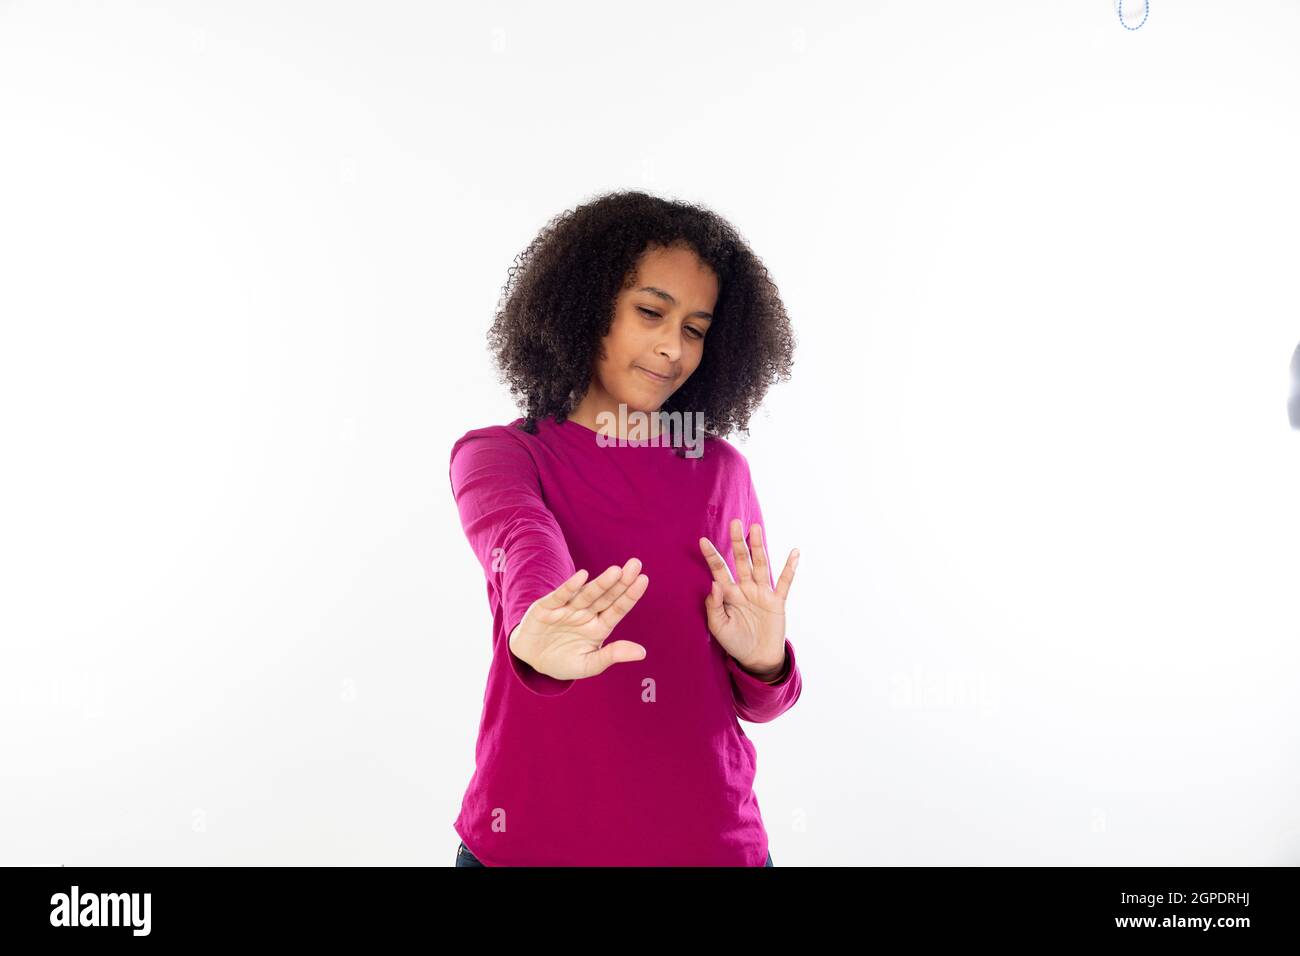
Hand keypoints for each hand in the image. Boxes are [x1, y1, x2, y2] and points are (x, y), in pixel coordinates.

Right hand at [509, 558, 649, 680]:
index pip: (618, 609)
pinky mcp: (547, 607)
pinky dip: (570, 587)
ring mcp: (567, 609)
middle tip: (636, 565)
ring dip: (601, 583)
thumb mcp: (588, 664)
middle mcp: (586, 613)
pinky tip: (582, 576)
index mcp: (599, 626)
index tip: (643, 580)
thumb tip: (642, 652)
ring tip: (616, 571)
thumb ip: (612, 656)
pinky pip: (560, 596)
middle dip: (621, 581)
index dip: (630, 595)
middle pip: (606, 596)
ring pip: (587, 594)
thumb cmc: (563, 661)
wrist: (531, 660)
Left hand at [699, 519, 798, 674]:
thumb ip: (714, 606)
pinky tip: (795, 552)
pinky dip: (790, 567)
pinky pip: (784, 582)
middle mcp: (745, 588)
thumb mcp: (718, 627)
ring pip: (760, 565)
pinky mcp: (777, 601)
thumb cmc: (735, 642)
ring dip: (758, 546)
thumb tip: (714, 584)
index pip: (719, 570)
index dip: (712, 556)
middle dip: (738, 542)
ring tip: (756, 528)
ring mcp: (761, 593)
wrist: (757, 658)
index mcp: (728, 593)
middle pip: (741, 560)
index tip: (702, 540)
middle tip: (735, 522)